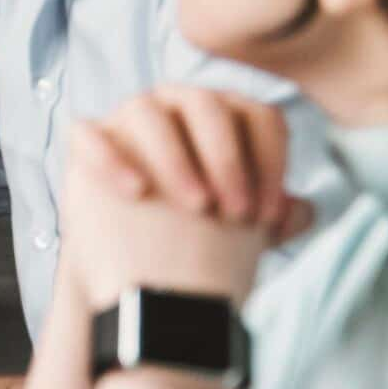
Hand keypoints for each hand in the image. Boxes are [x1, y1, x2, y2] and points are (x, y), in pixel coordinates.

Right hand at [61, 86, 311, 308]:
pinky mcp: (87, 144)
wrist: (148, 283)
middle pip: (205, 105)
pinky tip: (136, 191)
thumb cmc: (203, 246)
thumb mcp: (247, 233)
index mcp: (224, 117)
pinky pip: (88, 133)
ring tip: (194, 206)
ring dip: (174, 156)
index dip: (269, 162)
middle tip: (233, 213)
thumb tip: (300, 208)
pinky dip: (112, 157)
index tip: (267, 214)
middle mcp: (175, 106)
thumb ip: (276, 216)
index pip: (258, 115)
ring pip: (146, 111)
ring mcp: (127, 120)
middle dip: (225, 159)